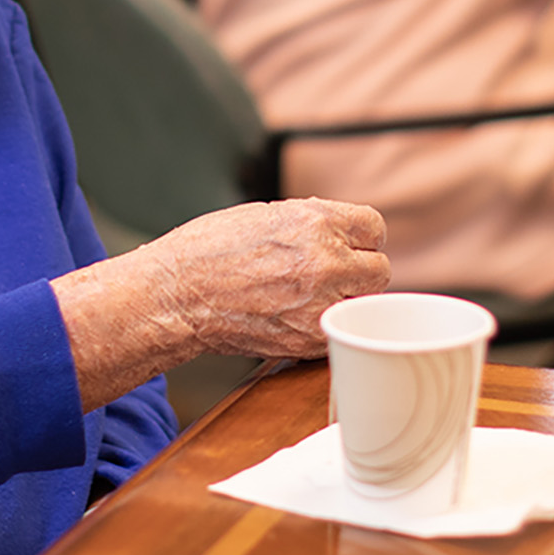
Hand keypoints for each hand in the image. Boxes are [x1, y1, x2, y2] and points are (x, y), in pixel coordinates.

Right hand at [53, 199, 389, 408]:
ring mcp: (320, 303)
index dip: (358, 239)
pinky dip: (327, 327)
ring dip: (346, 302)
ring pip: (364, 305)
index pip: (373, 227)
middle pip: (378, 269)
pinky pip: (340, 331)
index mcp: (316, 221)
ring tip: (310, 299)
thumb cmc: (208, 251)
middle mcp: (326, 260)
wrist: (175, 296)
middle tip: (329, 278)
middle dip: (357, 272)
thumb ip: (312, 223)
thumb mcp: (266, 216)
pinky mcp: (309, 338)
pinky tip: (297, 319)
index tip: (345, 248)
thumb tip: (342, 234)